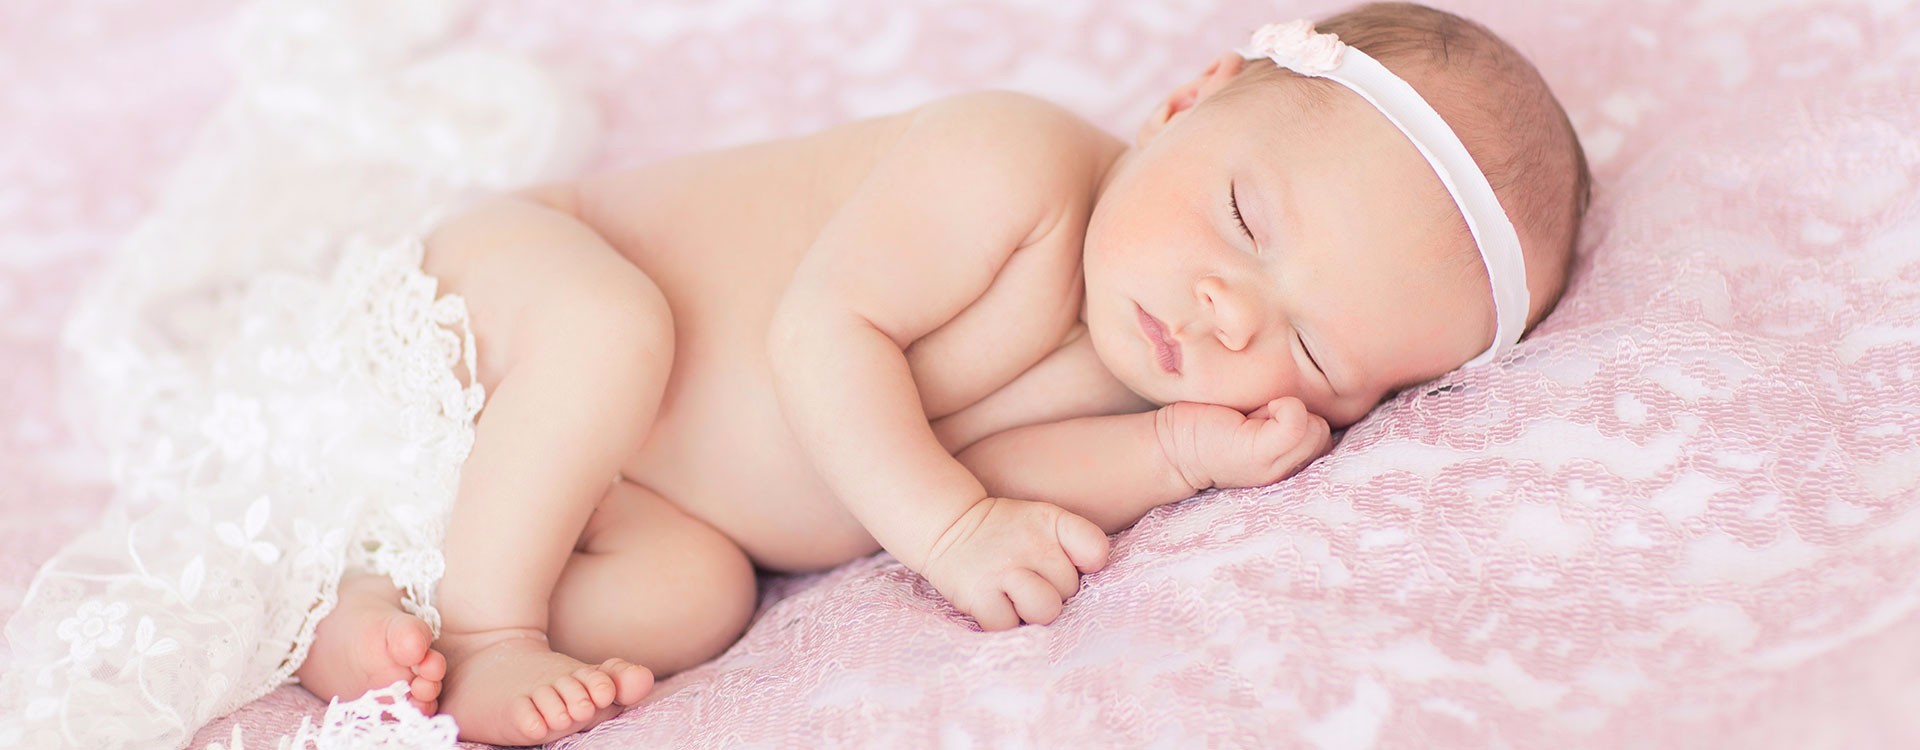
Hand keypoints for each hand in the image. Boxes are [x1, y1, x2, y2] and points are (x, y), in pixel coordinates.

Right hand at [919, 496, 1109, 630]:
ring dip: (1031, 611)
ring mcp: (1003, 570)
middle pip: (1069, 590)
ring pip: (1046, 611)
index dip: (1086, 565)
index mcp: (1051, 521)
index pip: (1095, 551)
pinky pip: (1010, 627)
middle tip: (1028, 578)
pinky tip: (995, 603)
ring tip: (1015, 596)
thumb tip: (1093, 592)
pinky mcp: (979, 596)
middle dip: (1052, 590)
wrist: (946, 526)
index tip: (1068, 563)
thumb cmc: (1006, 533)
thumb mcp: (1042, 521)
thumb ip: (1074, 545)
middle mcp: (1030, 543)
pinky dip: (1004, 622)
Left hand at [1161, 397, 1331, 489]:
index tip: (1267, 426)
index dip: (1302, 420)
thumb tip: (1320, 393)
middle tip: (1255, 423)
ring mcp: (1277, 468)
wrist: (1171, 446)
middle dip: (1293, 417)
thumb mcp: (1265, 424)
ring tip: (1250, 422)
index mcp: (1293, 469)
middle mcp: (1290, 476)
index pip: (1330, 440)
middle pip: (1326, 432)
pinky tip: (1249, 418)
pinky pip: (1297, 418)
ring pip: (1317, 427)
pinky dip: (1280, 407)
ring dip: (1283, 412)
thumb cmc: (1213, 429)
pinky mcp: (1261, 454)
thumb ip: (1296, 421)